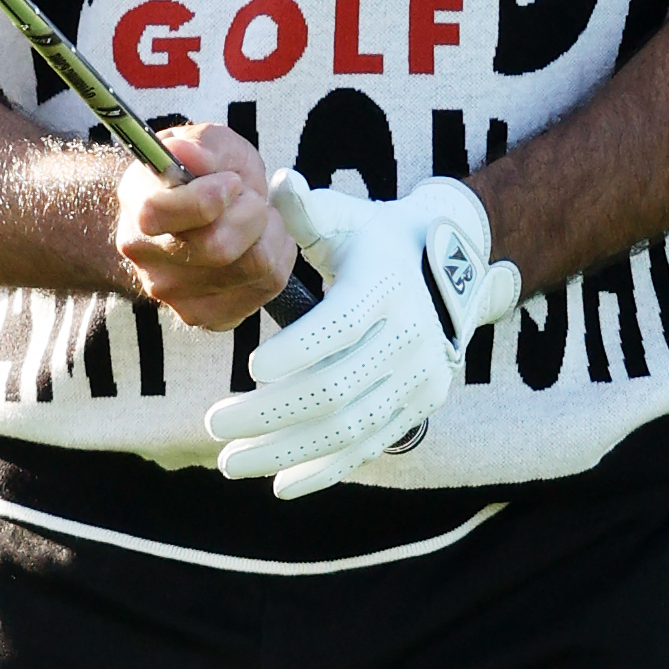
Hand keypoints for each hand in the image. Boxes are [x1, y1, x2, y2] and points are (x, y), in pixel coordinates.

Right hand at [115, 125, 297, 330]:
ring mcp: (176, 294)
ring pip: (253, 266)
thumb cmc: (198, 177)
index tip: (231, 181)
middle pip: (217, 247)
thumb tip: (187, 154)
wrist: (191, 214)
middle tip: (248, 197)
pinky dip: (277, 257)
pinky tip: (258, 243)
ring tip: (254, 219)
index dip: (210, 195)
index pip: (161, 214)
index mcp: (138, 207)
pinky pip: (268, 285)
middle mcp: (149, 258)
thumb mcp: (205, 144)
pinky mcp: (210, 315)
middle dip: (251, 212)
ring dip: (269, 233)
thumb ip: (200, 146)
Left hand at [205, 174, 523, 498]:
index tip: (251, 367)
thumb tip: (279, 183)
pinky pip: (370, 446)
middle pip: (335, 388)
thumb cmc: (379, 239)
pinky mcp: (420, 405)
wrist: (455, 267)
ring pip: (348, 427)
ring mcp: (418, 377)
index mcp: (385, 287)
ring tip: (231, 462)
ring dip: (286, 450)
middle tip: (214, 427)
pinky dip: (325, 470)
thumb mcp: (347, 219)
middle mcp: (409, 336)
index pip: (340, 327)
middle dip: (269, 414)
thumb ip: (306, 211)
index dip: (297, 351)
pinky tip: (281, 484)